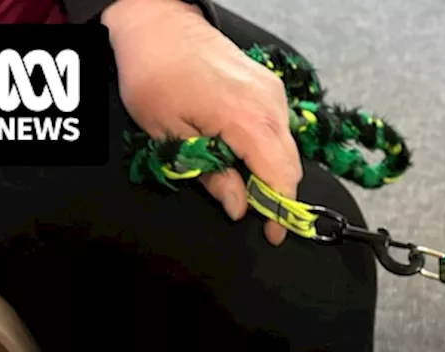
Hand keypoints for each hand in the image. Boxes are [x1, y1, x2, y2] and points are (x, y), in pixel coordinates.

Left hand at [103, 0, 300, 244]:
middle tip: (254, 214)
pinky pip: (280, 129)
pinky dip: (269, 149)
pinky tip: (243, 153)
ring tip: (244, 184)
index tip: (272, 235)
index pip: (280, 178)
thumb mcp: (169, 134)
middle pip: (291, 166)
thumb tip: (238, 207)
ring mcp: (274, 94)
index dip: (279, 212)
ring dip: (272, 172)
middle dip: (277, 195)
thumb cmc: (153, 76)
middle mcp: (271, 107)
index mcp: (247, 121)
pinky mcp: (270, 87)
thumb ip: (211, 175)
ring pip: (287, 148)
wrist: (157, 23)